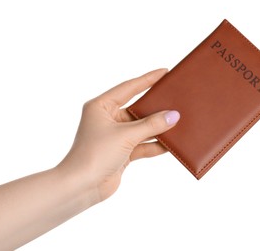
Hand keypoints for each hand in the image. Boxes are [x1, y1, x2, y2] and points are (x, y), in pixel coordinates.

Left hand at [59, 69, 179, 200]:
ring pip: (141, 128)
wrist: (82, 187)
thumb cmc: (94, 155)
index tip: (164, 72)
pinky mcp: (121, 152)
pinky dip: (154, 145)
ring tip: (177, 121)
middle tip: (174, 97)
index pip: (129, 87)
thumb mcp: (126, 135)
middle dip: (155, 106)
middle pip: (137, 108)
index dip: (148, 79)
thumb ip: (151, 125)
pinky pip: (142, 144)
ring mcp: (115, 136)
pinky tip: (169, 144)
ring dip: (157, 128)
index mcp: (101, 106)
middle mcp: (107, 119)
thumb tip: (173, 116)